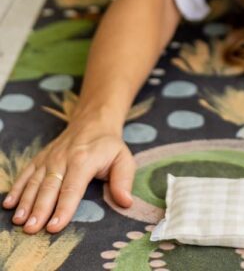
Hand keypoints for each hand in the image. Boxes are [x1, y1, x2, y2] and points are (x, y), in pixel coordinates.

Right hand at [1, 117, 134, 233]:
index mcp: (84, 160)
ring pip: (35, 181)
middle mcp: (63, 158)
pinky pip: (26, 173)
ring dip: (26, 202)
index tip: (55, 226)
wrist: (93, 121)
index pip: (73, 188)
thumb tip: (125, 202)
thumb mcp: (124, 158)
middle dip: (40, 209)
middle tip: (31, 229)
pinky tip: (10, 203)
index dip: (64, 208)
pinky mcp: (40, 158)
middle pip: (50, 187)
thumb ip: (123, 180)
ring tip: (19, 220)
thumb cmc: (109, 146)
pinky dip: (17, 188)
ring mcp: (49, 158)